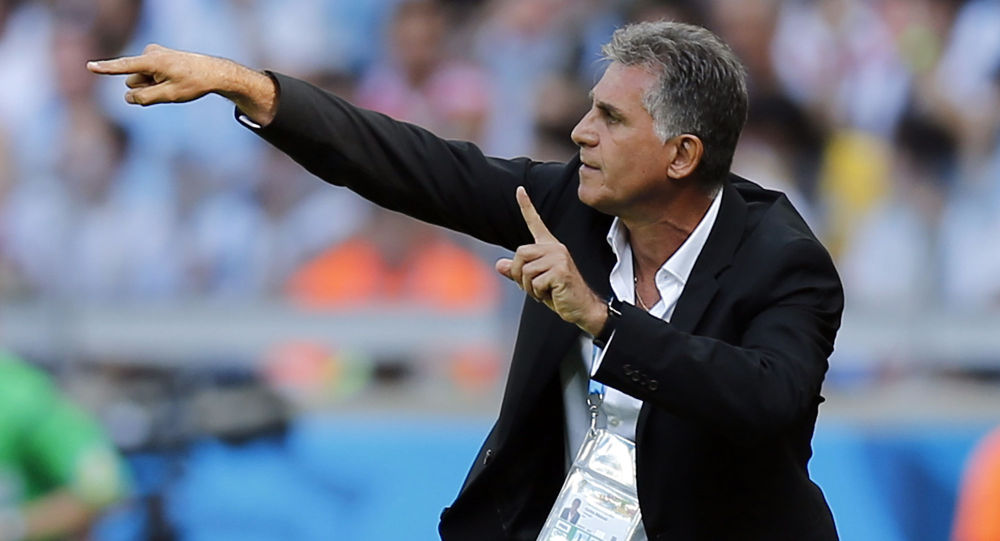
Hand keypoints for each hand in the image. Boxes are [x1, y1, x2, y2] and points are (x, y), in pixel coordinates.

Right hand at [87, 44, 276, 124]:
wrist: (212, 72)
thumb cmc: (193, 83)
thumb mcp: (169, 96)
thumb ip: (146, 98)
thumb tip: (128, 97)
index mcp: (153, 61)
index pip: (124, 67)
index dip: (106, 68)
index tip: (89, 66)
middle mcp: (150, 54)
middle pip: (133, 81)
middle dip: (145, 89)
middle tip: (170, 88)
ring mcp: (152, 55)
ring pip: (140, 79)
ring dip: (151, 85)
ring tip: (173, 83)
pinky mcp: (156, 58)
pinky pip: (147, 76)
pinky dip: (156, 82)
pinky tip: (173, 80)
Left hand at [496, 187, 606, 334]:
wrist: (582, 308)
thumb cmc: (560, 295)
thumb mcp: (534, 282)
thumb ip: (518, 272)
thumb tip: (499, 264)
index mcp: (549, 247)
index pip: (535, 223)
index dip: (526, 206)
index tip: (519, 189)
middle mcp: (555, 248)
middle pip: (520, 253)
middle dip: (519, 274)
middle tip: (533, 286)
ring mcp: (559, 257)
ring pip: (525, 270)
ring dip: (529, 287)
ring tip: (544, 291)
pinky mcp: (561, 270)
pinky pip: (535, 282)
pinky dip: (538, 293)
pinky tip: (552, 294)